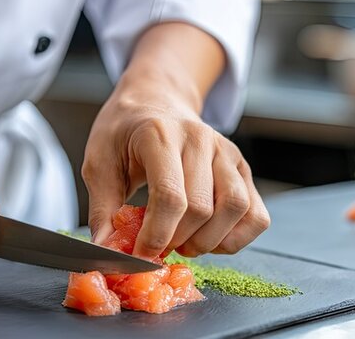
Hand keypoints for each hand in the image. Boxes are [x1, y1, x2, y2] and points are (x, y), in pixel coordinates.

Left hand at [83, 87, 270, 257]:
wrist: (153, 100)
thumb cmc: (124, 132)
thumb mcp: (98, 163)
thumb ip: (102, 209)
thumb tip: (106, 251)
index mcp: (159, 134)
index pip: (170, 196)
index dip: (156, 234)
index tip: (141, 253)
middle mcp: (200, 139)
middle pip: (201, 209)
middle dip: (176, 240)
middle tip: (157, 245)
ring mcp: (226, 152)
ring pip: (236, 209)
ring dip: (209, 240)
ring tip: (184, 242)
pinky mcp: (242, 167)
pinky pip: (256, 214)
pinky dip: (236, 237)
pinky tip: (210, 237)